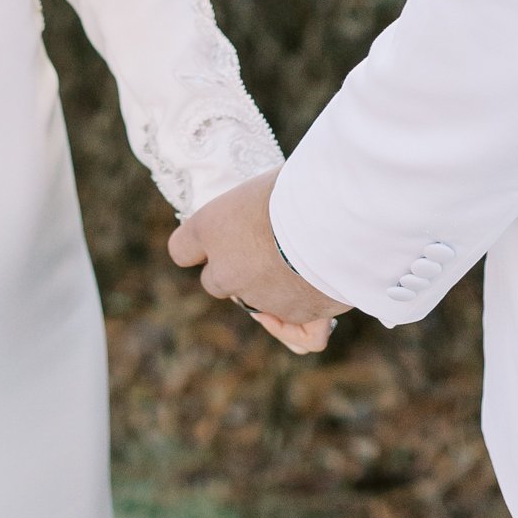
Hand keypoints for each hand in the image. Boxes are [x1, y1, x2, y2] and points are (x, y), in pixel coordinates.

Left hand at [168, 170, 338, 353]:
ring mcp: (258, 298)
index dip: (202, 245)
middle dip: (237, 270)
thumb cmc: (301, 182)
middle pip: (216, 282)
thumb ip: (254, 209)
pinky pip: (295, 335)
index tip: (222, 234)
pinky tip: (308, 313)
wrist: (335, 214)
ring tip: (309, 258)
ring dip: (275, 287)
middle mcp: (225, 270)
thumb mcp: (265, 182)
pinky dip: (299, 327)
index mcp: (210, 228)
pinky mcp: (295, 315)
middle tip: (271, 244)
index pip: (182, 249)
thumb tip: (267, 218)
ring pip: (258, 303)